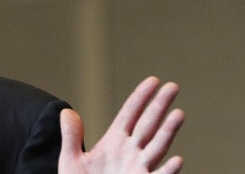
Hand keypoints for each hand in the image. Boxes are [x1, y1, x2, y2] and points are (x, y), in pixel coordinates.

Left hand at [59, 76, 184, 173]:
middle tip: (173, 86)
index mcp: (115, 142)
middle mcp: (130, 152)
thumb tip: (66, 111)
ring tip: (179, 114)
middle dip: (159, 106)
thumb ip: (72, 137)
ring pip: (156, 147)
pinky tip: (177, 160)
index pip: (130, 114)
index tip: (154, 80)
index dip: (141, 97)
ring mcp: (138, 169)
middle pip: (148, 124)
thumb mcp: (71, 161)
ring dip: (168, 132)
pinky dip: (167, 171)